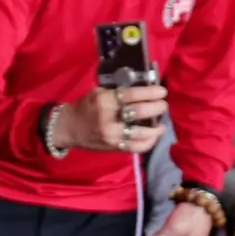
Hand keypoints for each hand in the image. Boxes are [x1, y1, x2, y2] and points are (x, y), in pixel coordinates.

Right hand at [53, 82, 168, 154]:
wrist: (70, 128)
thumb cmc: (85, 107)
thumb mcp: (97, 93)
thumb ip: (116, 92)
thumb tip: (141, 89)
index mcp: (104, 101)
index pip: (131, 95)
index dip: (150, 93)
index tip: (162, 91)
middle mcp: (109, 118)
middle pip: (139, 112)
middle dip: (156, 108)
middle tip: (164, 105)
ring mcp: (112, 135)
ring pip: (141, 133)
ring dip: (156, 128)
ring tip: (162, 124)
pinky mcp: (114, 147)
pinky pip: (136, 147)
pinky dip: (149, 142)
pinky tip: (154, 137)